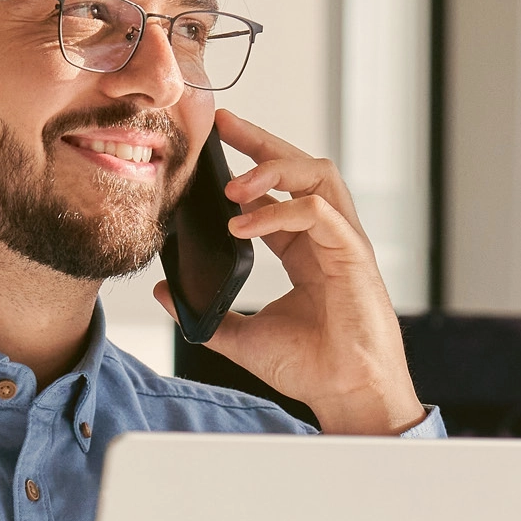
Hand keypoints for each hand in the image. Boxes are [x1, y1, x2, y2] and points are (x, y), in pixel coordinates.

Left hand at [153, 109, 427, 434]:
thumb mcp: (243, 336)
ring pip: (317, 175)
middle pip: (300, 167)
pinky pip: (318, 212)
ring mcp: (344, 242)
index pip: (278, 190)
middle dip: (261, 141)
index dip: (249, 162)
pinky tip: (243, 224)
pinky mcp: (354, 254)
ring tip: (232, 184)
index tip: (214, 144)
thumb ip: (207, 313)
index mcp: (305, 249)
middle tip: (223, 125)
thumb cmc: (312, 368)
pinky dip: (279, 210)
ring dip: (273, 168)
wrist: (347, 395)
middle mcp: (327, 237)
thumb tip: (166, 292)